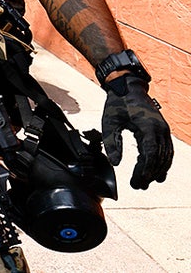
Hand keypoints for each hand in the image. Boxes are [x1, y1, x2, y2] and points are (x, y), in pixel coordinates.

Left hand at [101, 74, 173, 189]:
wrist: (128, 87)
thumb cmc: (117, 103)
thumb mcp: (109, 121)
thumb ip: (112, 142)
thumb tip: (115, 163)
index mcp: (148, 126)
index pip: (150, 152)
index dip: (146, 168)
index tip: (139, 181)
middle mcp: (160, 129)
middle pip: (159, 157)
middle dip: (149, 173)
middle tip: (138, 186)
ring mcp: (163, 130)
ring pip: (165, 156)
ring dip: (156, 171)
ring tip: (144, 183)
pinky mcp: (162, 131)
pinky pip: (166, 150)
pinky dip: (162, 163)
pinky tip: (156, 174)